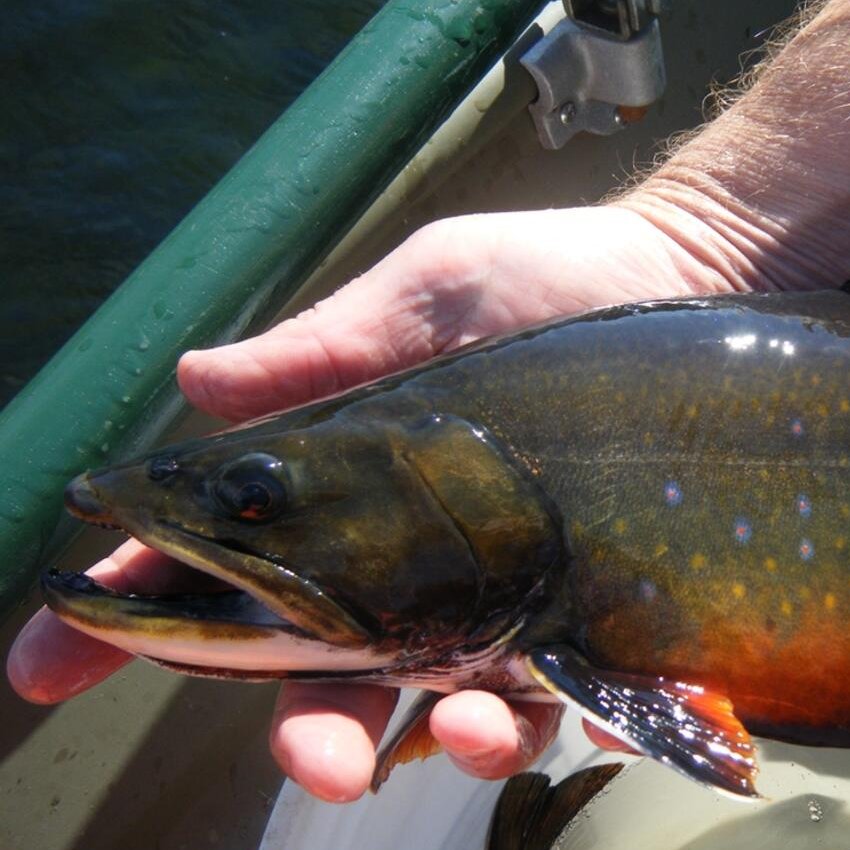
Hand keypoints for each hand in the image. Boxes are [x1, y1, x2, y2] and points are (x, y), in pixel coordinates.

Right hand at [8, 206, 732, 800]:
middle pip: (319, 667)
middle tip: (314, 759)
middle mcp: (402, 556)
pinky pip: (542, 694)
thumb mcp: (422, 298)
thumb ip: (318, 355)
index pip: (217, 562)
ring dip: (431, 737)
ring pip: (431, 703)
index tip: (50, 657)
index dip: (133, 611)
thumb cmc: (539, 282)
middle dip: (304, 726)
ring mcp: (488, 591)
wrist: (676, 282)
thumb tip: (195, 377)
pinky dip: (529, 718)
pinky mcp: (574, 608)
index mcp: (342, 488)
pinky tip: (535, 708)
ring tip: (462, 727)